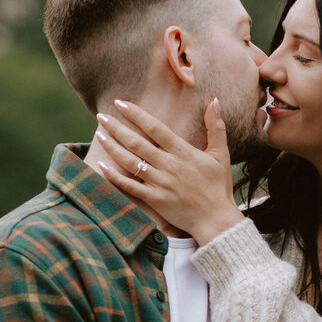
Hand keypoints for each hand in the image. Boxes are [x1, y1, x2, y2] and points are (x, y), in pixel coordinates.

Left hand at [94, 98, 244, 245]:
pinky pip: (130, 186)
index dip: (136, 114)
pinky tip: (101, 165)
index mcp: (183, 152)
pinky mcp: (155, 199)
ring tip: (99, 134)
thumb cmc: (218, 187)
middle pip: (137, 142)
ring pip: (130, 162)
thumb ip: (216, 127)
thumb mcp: (221, 154)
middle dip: (117, 127)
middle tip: (101, 115)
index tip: (121, 103)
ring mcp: (160, 183)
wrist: (216, 220)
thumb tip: (215, 100)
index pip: (155, 128)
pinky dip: (114, 176)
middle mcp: (169, 165)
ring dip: (112, 147)